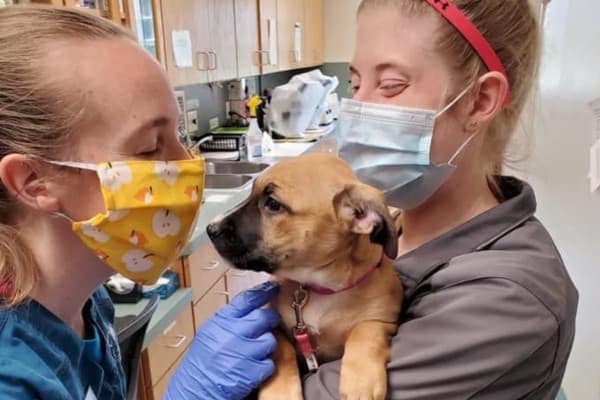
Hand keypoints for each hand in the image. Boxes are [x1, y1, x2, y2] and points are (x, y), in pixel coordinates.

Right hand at [164, 281, 279, 399]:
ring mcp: (243, 352)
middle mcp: (232, 334)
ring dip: (266, 347)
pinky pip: (270, 363)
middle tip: (266, 327)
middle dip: (269, 321)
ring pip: (270, 340)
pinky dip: (264, 366)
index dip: (264, 292)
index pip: (247, 299)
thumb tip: (252, 308)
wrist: (195, 390)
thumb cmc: (201, 363)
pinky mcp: (251, 371)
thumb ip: (230, 319)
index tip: (273, 288)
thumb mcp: (210, 332)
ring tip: (253, 353)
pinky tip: (252, 368)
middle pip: (264, 317)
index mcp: (221, 321)